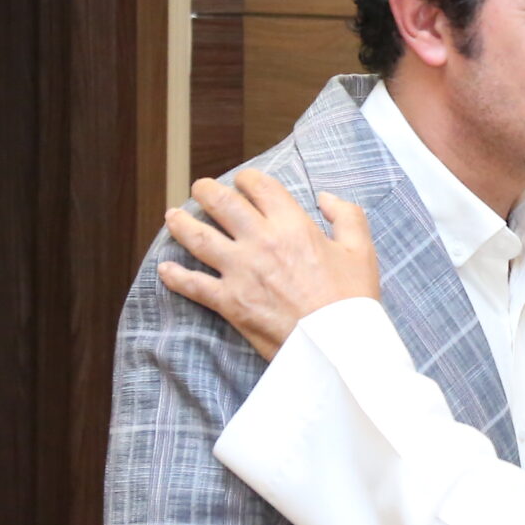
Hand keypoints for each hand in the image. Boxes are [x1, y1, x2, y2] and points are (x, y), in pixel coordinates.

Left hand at [157, 168, 381, 359]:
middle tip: (199, 189)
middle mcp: (261, 242)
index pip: (259, 187)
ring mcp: (240, 271)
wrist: (337, 345)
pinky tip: (164, 269)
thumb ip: (346, 216)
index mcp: (292, 225)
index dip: (247, 179)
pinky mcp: (229, 302)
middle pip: (222, 204)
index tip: (242, 181)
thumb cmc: (350, 299)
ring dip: (181, 223)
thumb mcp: (360, 250)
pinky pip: (193, 285)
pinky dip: (175, 277)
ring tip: (172, 215)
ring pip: (199, 238)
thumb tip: (326, 198)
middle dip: (206, 191)